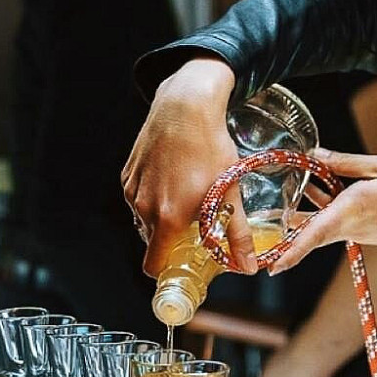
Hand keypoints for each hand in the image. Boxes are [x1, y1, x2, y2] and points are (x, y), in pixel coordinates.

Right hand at [121, 58, 256, 275]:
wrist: (185, 106)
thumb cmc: (209, 146)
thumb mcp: (229, 191)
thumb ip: (237, 234)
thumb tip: (247, 265)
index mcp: (166, 218)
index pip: (154, 266)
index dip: (169, 270)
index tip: (186, 264)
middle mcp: (143, 207)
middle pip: (153, 242)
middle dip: (173, 241)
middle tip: (197, 226)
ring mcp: (133, 189)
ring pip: (146, 218)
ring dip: (165, 217)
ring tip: (190, 196)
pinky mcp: (128, 173)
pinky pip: (139, 196)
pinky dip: (156, 196)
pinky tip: (177, 178)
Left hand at [269, 149, 376, 273]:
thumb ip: (346, 162)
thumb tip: (315, 155)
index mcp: (351, 210)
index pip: (313, 234)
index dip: (291, 252)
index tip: (272, 268)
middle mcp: (350, 226)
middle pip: (309, 231)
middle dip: (287, 225)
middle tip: (264, 217)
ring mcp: (358, 233)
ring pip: (321, 224)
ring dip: (306, 210)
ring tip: (296, 182)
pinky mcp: (366, 233)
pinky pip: (336, 222)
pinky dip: (325, 207)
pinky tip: (324, 186)